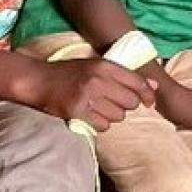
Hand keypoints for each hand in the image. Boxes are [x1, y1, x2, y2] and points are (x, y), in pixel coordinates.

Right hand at [21, 57, 154, 131]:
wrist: (37, 80)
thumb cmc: (68, 73)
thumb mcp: (95, 66)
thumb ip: (124, 76)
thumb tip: (154, 86)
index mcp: (104, 66)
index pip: (138, 83)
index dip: (147, 95)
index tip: (148, 102)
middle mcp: (98, 80)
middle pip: (130, 102)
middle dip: (124, 106)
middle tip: (110, 102)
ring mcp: (87, 96)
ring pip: (118, 116)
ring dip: (111, 116)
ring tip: (97, 108)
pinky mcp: (77, 111)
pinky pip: (103, 126)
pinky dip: (99, 124)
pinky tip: (89, 116)